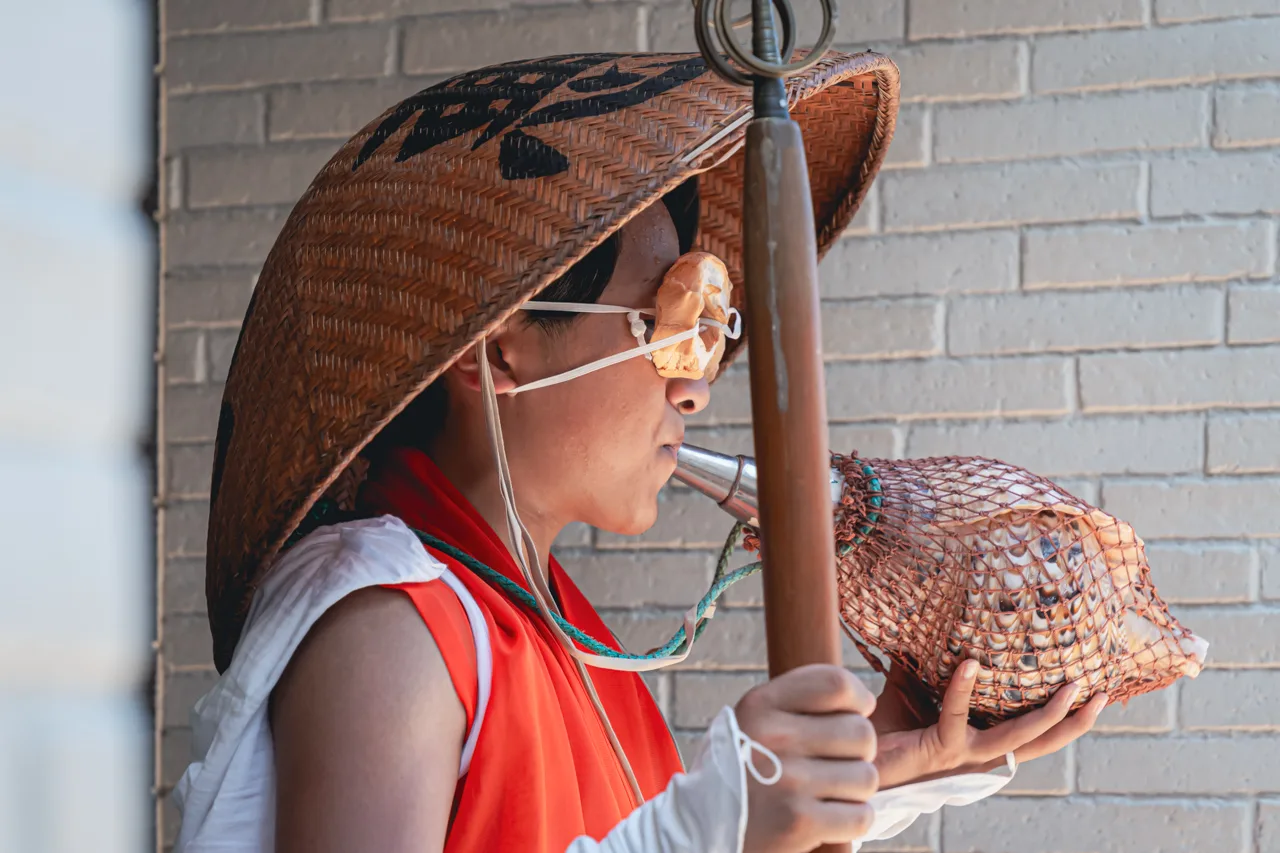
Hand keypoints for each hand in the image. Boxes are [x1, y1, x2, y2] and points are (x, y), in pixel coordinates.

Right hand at [733, 664, 879, 852]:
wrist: (701, 829)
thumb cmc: (741, 770)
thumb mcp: (753, 720)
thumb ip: (798, 703)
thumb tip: (863, 702)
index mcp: (760, 705)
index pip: (836, 683)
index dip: (858, 698)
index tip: (856, 713)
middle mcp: (773, 736)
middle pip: (861, 732)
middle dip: (857, 753)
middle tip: (832, 765)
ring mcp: (787, 780)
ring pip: (866, 777)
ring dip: (853, 790)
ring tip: (824, 793)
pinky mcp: (799, 822)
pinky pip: (861, 816)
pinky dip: (851, 821)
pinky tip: (826, 819)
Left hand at [869, 660, 1107, 789]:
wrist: (861, 759)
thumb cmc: (887, 729)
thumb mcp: (914, 690)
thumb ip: (929, 664)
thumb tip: (934, 623)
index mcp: (983, 743)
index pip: (1033, 735)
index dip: (1065, 721)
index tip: (1092, 695)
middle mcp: (981, 754)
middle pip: (1042, 743)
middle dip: (1077, 722)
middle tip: (1102, 693)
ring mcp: (965, 754)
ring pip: (1019, 738)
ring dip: (1049, 714)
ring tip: (1071, 685)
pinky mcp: (941, 748)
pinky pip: (957, 716)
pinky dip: (963, 689)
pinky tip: (971, 663)